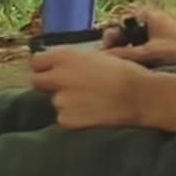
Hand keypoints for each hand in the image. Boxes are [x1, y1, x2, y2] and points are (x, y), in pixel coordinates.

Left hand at [31, 46, 147, 129]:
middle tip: (67, 89)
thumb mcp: (97, 56)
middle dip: (48, 85)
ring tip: (90, 102)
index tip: (51, 71)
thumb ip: (74, 60)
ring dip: (67, 103)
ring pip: (55, 102)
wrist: (139, 95)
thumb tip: (61, 64)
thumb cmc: (124, 72)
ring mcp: (61, 99)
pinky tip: (92, 113)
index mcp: (65, 56)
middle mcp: (59, 76)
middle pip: (37, 82)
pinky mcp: (67, 119)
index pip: (37, 61)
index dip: (45, 67)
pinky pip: (63, 119)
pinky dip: (74, 118)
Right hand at [100, 3, 175, 67]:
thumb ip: (125, 55)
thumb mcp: (151, 53)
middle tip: (112, 63)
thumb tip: (103, 60)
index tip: (104, 53)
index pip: (117, 25)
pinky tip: (138, 73)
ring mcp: (157, 35)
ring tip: (125, 70)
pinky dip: (139, 62)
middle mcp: (150, 22)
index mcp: (146, 15)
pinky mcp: (163, 47)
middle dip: (117, 50)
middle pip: (124, 37)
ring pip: (133, 47)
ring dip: (129, 58)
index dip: (109, 39)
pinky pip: (144, 54)